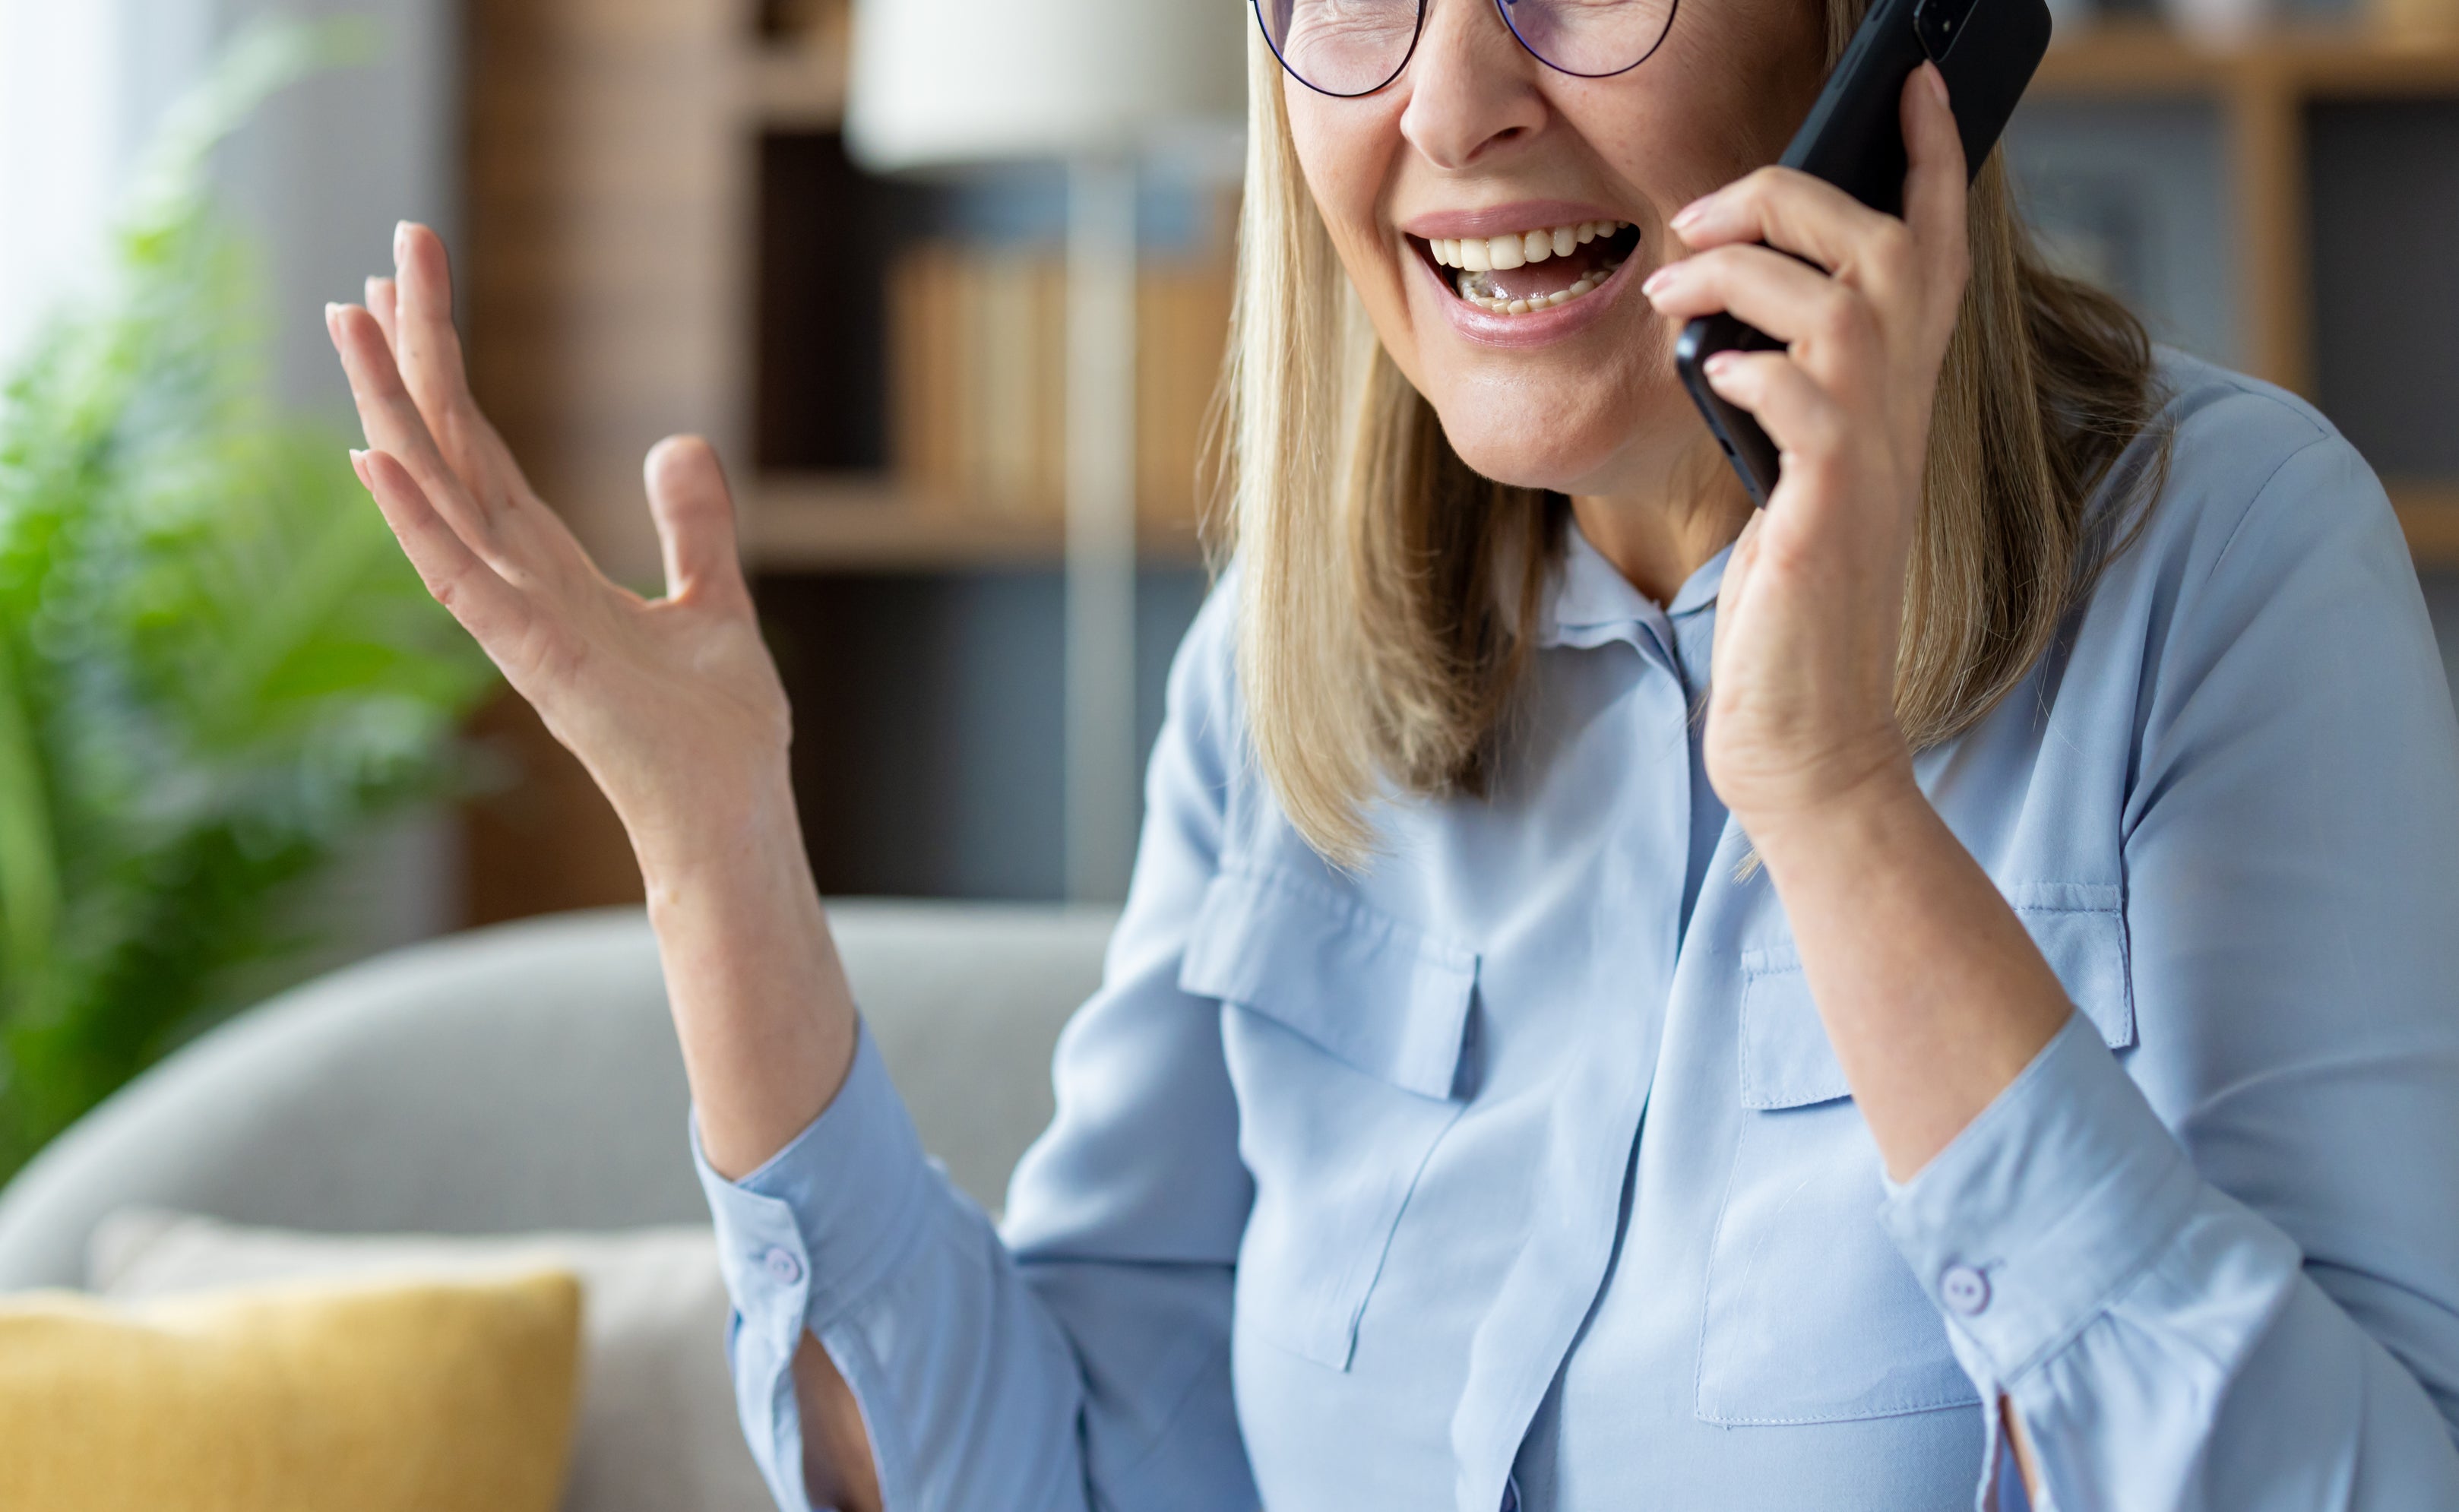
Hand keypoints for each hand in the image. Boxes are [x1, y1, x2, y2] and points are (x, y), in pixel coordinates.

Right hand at [324, 223, 789, 872]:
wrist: (731, 816)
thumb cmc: (716, 734)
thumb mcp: (715, 601)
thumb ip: (694, 525)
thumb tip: (679, 440)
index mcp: (550, 569)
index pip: (482, 450)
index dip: (447, 369)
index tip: (411, 289)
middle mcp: (516, 585)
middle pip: (450, 450)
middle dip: (414, 357)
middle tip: (380, 260)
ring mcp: (514, 622)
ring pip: (437, 495)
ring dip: (392, 409)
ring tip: (353, 320)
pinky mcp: (534, 660)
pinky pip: (459, 580)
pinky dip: (415, 520)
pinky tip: (376, 456)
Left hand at [1639, 64, 1968, 846]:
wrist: (1808, 733)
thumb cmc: (1792, 614)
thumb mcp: (1792, 483)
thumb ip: (1782, 402)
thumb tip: (1724, 329)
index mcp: (1892, 407)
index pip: (1936, 258)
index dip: (1935, 165)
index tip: (1918, 86)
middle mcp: (1899, 422)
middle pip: (1887, 250)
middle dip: (1795, 197)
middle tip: (1703, 212)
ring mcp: (1869, 464)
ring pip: (1835, 304)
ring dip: (1739, 274)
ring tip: (1671, 288)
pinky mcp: (1826, 511)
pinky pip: (1797, 397)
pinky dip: (1743, 369)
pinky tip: (1709, 384)